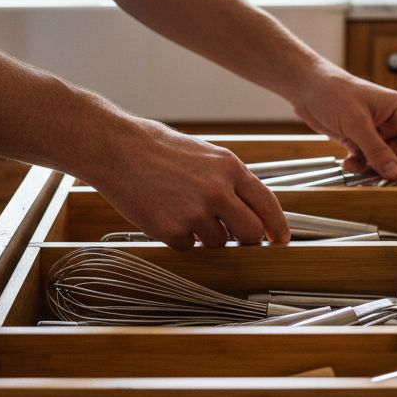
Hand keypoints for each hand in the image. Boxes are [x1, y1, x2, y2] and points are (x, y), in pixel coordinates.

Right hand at [85, 117, 289, 250]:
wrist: (116, 149)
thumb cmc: (158, 149)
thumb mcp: (205, 154)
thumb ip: (231, 181)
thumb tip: (250, 211)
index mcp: (230, 167)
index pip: (267, 204)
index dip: (277, 227)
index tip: (280, 240)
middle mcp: (218, 191)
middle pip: (250, 234)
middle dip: (246, 240)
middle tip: (234, 236)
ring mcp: (195, 213)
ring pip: (218, 243)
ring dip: (205, 236)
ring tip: (182, 210)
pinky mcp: (172, 231)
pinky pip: (188, 248)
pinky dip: (180, 238)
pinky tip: (164, 215)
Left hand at [292, 67, 396, 180]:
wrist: (305, 86)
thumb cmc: (333, 92)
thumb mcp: (356, 123)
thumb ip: (377, 150)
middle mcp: (390, 122)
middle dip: (391, 170)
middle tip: (381, 183)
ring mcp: (374, 132)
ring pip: (383, 161)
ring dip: (371, 170)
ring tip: (356, 169)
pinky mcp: (358, 139)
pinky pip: (366, 160)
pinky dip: (358, 166)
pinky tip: (347, 164)